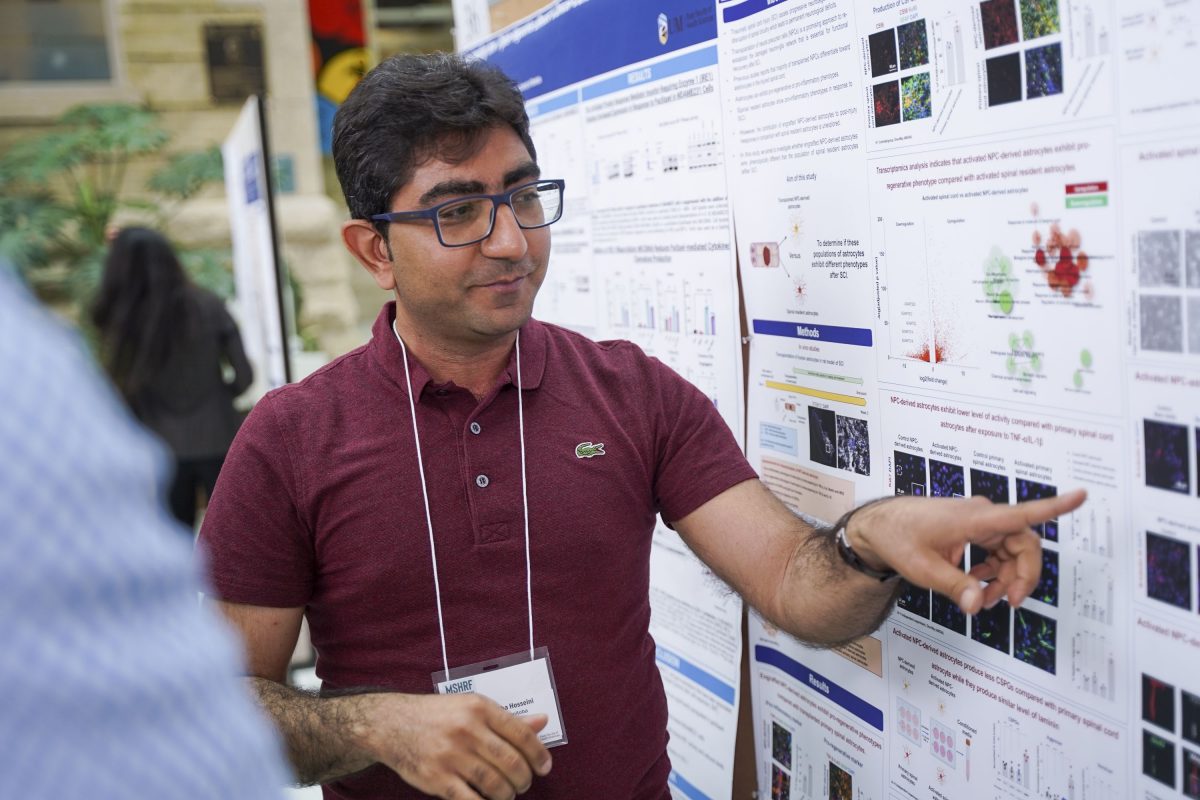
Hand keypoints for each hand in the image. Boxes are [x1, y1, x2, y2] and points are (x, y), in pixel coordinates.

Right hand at [358, 693, 551, 798]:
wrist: (391, 724)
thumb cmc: (437, 715)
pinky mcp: (436, 778)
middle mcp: (466, 729)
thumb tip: (542, 722)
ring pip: (494, 784)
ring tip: (507, 793)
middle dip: (524, 779)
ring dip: (507, 794)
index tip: (545, 767)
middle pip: (511, 762)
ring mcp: (450, 755)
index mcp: (479, 708)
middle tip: (524, 784)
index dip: (538, 754)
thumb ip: (507, 719)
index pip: (521, 733)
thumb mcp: (472, 707)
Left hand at [848, 489, 1085, 613]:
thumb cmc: (898, 538)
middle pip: (1023, 544)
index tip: (1081, 495)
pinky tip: (977, 586)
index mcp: (974, 518)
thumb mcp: (924, 569)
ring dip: (1006, 578)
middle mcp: (982, 516)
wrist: (879, 526)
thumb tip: (978, 605)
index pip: (1021, 512)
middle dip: (1022, 575)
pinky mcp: (974, 529)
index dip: (1054, 506)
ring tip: (984, 600)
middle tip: (1008, 603)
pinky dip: (994, 571)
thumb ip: (955, 587)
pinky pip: (998, 551)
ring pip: (1012, 551)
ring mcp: (979, 522)